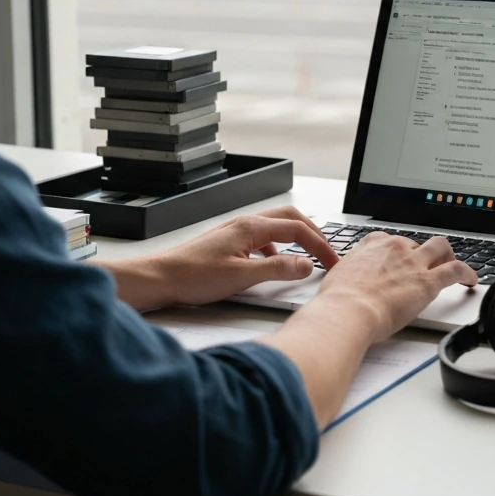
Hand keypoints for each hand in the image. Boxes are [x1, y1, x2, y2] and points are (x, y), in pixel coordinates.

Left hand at [102, 207, 337, 309]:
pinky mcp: (228, 241)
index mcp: (252, 227)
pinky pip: (262, 237)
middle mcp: (245, 223)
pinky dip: (277, 247)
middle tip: (327, 253)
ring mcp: (236, 230)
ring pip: (276, 225)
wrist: (161, 277)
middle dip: (313, 233)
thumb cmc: (194, 277)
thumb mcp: (242, 277)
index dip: (320, 245)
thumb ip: (278, 270)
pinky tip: (272, 264)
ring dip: (296, 237)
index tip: (333, 262)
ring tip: (307, 256)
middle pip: (290, 218)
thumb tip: (306, 265)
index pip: (298, 229)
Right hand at [309, 232, 476, 342]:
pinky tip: (470, 280)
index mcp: (372, 245)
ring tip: (452, 265)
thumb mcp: (338, 277)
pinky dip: (467, 273)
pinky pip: (455, 270)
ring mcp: (414, 262)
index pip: (391, 240)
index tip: (400, 258)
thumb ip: (349, 275)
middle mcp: (395, 248)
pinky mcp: (428, 281)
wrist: (348, 310)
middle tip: (426, 264)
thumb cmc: (338, 300)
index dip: (398, 250)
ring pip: (441, 247)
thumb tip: (345, 283)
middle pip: (416, 243)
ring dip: (448, 255)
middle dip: (423, 252)